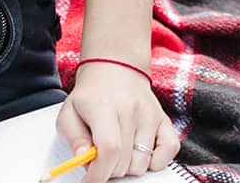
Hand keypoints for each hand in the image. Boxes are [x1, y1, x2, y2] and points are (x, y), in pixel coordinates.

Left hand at [58, 61, 178, 180]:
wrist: (116, 68)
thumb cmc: (91, 95)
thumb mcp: (69, 113)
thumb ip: (73, 138)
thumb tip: (83, 159)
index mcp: (105, 107)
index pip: (109, 149)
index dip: (99, 173)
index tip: (90, 182)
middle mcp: (132, 110)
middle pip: (125, 161)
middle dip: (109, 171)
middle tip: (99, 160)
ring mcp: (151, 115)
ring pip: (143, 162)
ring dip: (128, 167)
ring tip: (117, 154)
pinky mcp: (164, 120)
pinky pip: (170, 150)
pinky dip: (155, 162)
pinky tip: (139, 154)